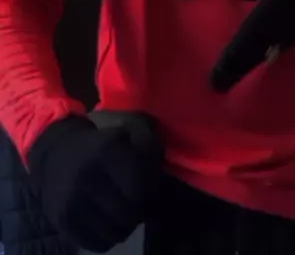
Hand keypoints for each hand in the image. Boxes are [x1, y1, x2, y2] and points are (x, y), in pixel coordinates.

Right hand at [28, 113, 163, 251]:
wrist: (55, 154)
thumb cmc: (101, 144)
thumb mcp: (127, 131)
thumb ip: (149, 144)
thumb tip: (158, 171)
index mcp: (106, 150)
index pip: (141, 187)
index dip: (153, 193)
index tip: (153, 191)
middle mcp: (87, 177)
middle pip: (130, 214)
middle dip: (141, 212)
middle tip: (140, 205)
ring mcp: (72, 202)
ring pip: (116, 233)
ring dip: (127, 227)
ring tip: (125, 213)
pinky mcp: (62, 221)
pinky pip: (98, 244)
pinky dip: (109, 238)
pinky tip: (108, 222)